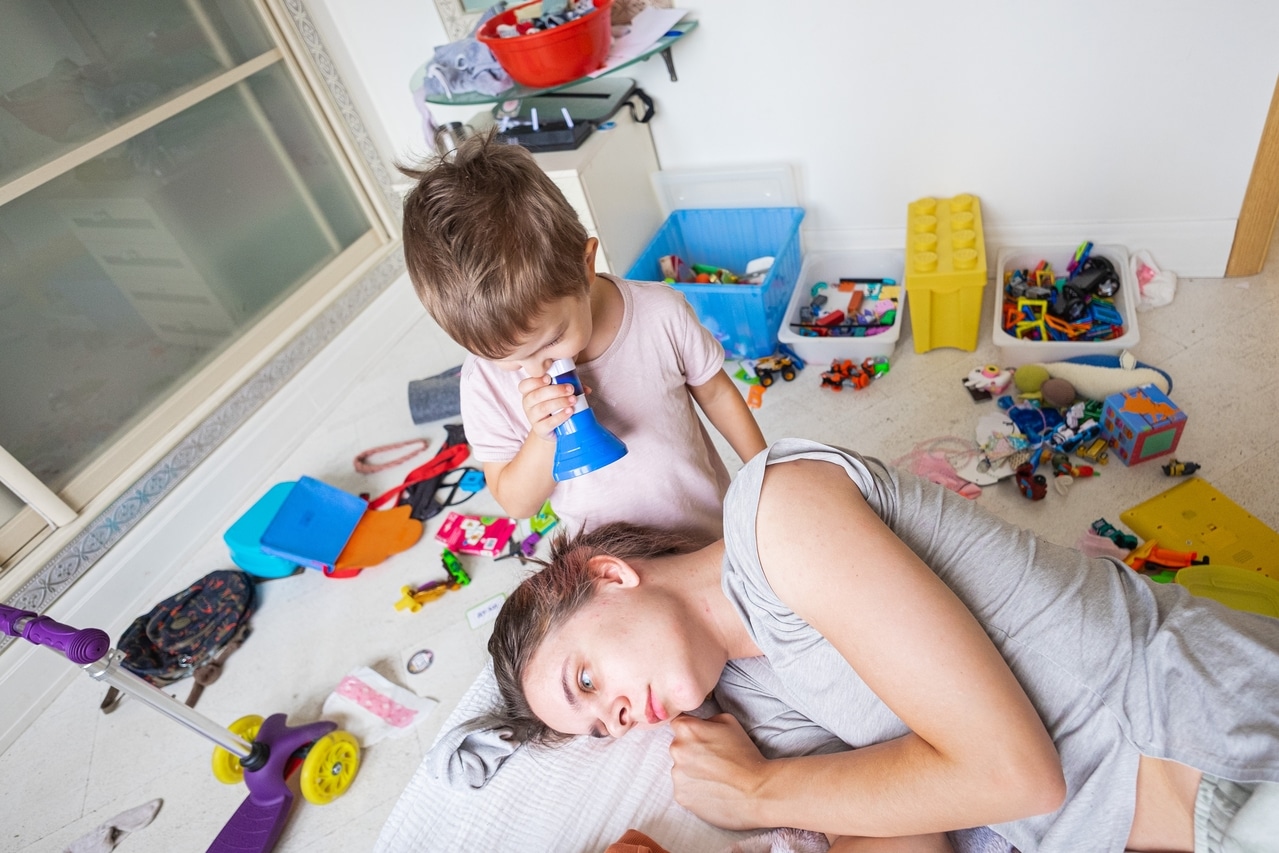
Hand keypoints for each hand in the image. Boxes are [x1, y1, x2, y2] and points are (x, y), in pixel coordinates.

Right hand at [518, 374, 576, 440]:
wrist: (553, 429)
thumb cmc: (555, 406)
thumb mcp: (560, 394)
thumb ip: (570, 387)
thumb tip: (586, 389)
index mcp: (529, 392)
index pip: (524, 385)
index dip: (536, 381)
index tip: (549, 378)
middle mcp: (527, 404)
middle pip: (536, 395)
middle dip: (555, 390)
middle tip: (570, 389)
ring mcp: (532, 418)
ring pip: (542, 408)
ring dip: (559, 402)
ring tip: (573, 400)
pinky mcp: (540, 429)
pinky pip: (548, 423)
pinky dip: (560, 416)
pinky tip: (569, 411)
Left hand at [669, 713, 769, 829]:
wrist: (756, 791)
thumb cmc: (745, 755)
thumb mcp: (729, 722)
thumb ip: (706, 719)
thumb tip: (698, 725)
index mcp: (687, 729)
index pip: (679, 724)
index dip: (693, 731)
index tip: (703, 739)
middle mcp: (676, 750)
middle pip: (678, 747)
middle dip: (691, 751)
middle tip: (713, 760)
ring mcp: (677, 775)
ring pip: (680, 769)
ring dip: (692, 771)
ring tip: (714, 777)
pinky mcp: (680, 796)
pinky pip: (684, 788)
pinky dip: (694, 789)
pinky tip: (712, 789)